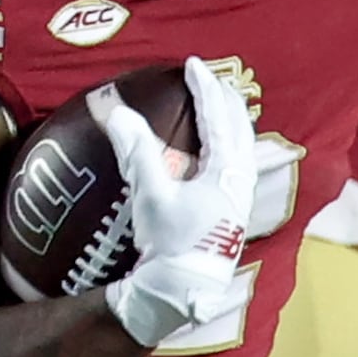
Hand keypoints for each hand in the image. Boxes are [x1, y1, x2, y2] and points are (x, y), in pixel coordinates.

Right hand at [96, 60, 259, 348]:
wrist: (182, 292)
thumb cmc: (170, 244)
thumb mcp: (151, 194)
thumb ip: (135, 150)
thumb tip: (115, 110)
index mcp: (227, 172)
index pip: (219, 117)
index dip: (205, 87)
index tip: (193, 64)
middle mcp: (241, 182)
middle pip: (239, 127)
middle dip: (225, 99)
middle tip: (209, 77)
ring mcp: (240, 199)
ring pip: (243, 145)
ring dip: (231, 121)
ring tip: (219, 106)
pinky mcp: (233, 214)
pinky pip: (237, 164)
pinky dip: (229, 144)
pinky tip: (218, 151)